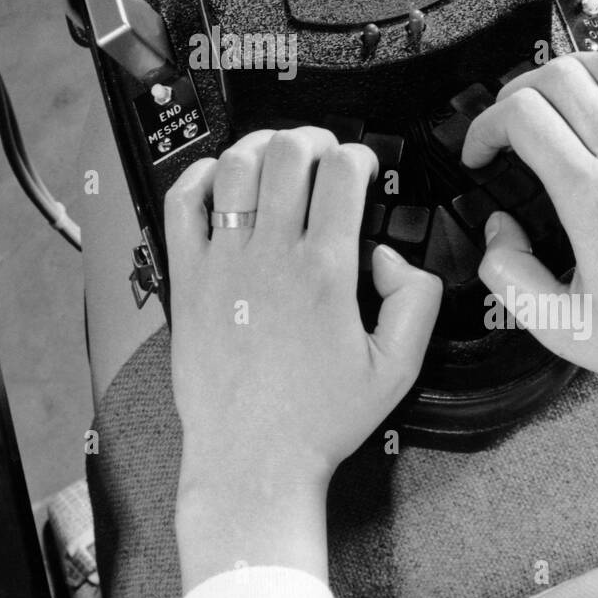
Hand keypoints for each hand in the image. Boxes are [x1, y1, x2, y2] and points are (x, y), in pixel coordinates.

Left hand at [166, 127, 440, 588]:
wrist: (252, 459)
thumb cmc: (316, 421)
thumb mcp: (398, 369)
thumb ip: (415, 301)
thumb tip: (389, 256)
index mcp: (325, 273)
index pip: (342, 174)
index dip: (358, 155)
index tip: (361, 166)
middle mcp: (271, 257)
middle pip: (288, 154)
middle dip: (312, 137)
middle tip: (321, 150)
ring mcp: (223, 264)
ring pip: (234, 168)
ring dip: (259, 146)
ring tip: (274, 153)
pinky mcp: (187, 279)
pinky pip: (182, 205)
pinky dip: (198, 176)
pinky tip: (217, 177)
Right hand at [463, 49, 597, 402]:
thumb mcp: (561, 328)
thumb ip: (509, 277)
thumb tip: (499, 232)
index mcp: (592, 199)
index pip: (523, 118)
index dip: (485, 126)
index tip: (480, 154)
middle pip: (562, 77)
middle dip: (517, 91)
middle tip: (508, 124)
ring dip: (573, 70)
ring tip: (555, 98)